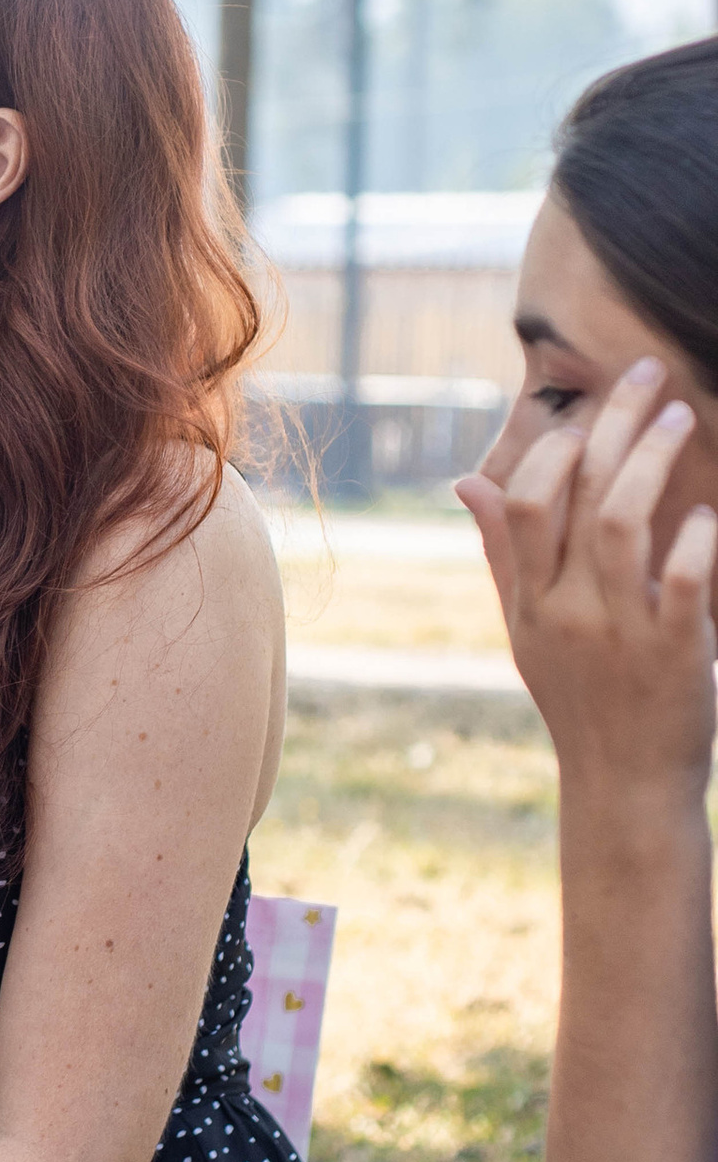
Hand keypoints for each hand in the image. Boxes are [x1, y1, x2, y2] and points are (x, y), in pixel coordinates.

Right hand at [458, 364, 717, 794]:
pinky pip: (682, 585)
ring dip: (652, 462)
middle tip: (649, 375)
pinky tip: (704, 516)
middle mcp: (567, 611)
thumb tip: (467, 482)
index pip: (524, 505)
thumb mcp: (527, 630)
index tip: (584, 414)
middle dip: (614, 424)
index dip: (551, 450)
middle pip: (577, 496)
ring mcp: (619, 633)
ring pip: (622, 524)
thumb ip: (502, 554)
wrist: (626, 786)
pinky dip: (694, 542)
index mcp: (531, 602)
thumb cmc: (582, 701)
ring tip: (681, 416)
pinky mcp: (675, 655)